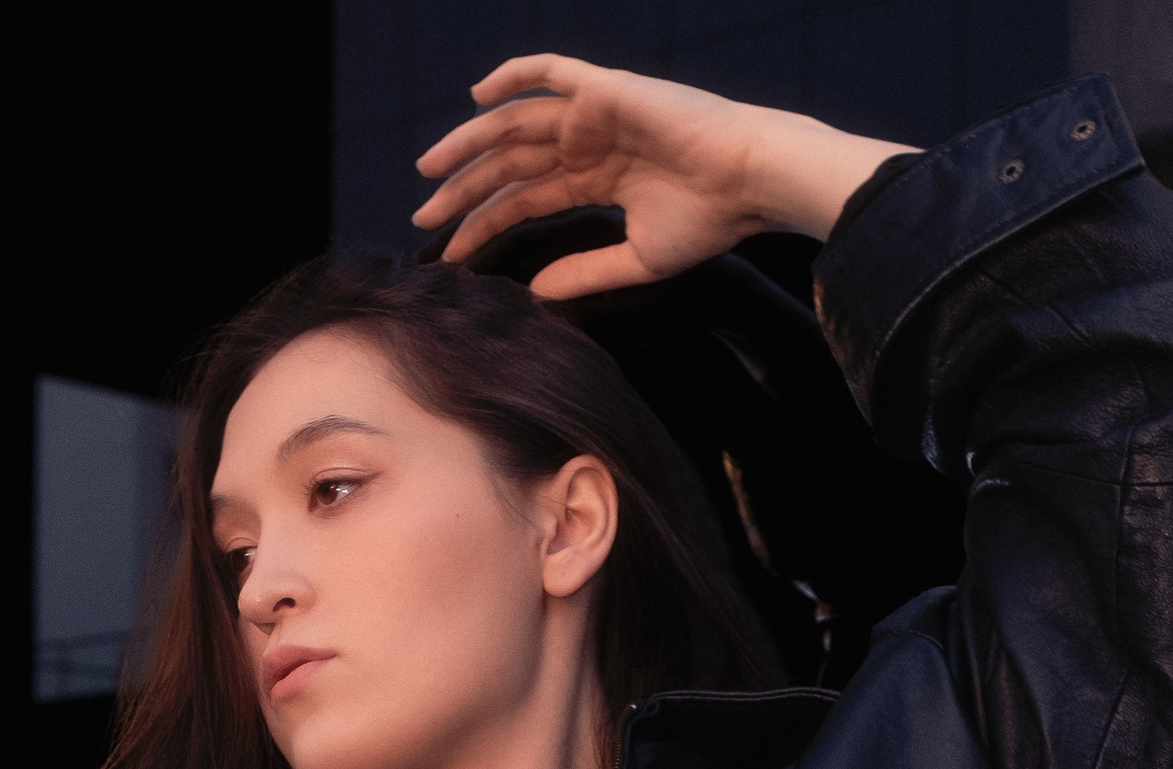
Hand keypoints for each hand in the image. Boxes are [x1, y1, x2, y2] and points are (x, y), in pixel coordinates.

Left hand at [413, 54, 912, 296]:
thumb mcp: (635, 260)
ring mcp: (594, 113)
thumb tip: (536, 292)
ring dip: (470, 143)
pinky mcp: (604, 89)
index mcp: (596, 180)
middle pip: (509, 164)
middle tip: (423, 215)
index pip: (525, 200)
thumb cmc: (708, 221)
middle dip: (464, 190)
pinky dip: (513, 76)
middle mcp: (588, 143)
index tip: (452, 252)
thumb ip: (584, 271)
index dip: (485, 224)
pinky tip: (477, 98)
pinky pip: (549, 72)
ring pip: (515, 124)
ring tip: (430, 169)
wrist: (749, 180)